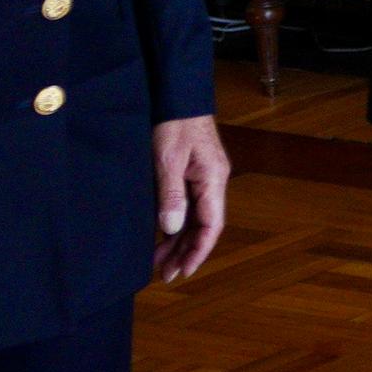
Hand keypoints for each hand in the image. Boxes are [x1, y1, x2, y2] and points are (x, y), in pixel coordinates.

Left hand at [151, 118, 231, 281]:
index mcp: (213, 180)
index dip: (198, 252)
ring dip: (178, 242)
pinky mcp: (192, 175)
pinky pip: (186, 207)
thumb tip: (173, 229)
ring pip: (194, 219)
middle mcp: (213, 182)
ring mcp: (203, 179)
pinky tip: (161, 238)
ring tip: (158, 264)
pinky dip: (174, 225)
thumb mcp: (168, 160)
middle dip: (184, 253)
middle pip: (202, 227)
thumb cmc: (174, 123)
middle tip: (164, 275)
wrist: (177, 95)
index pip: (211, 225)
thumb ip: (171, 195)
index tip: (184, 272)